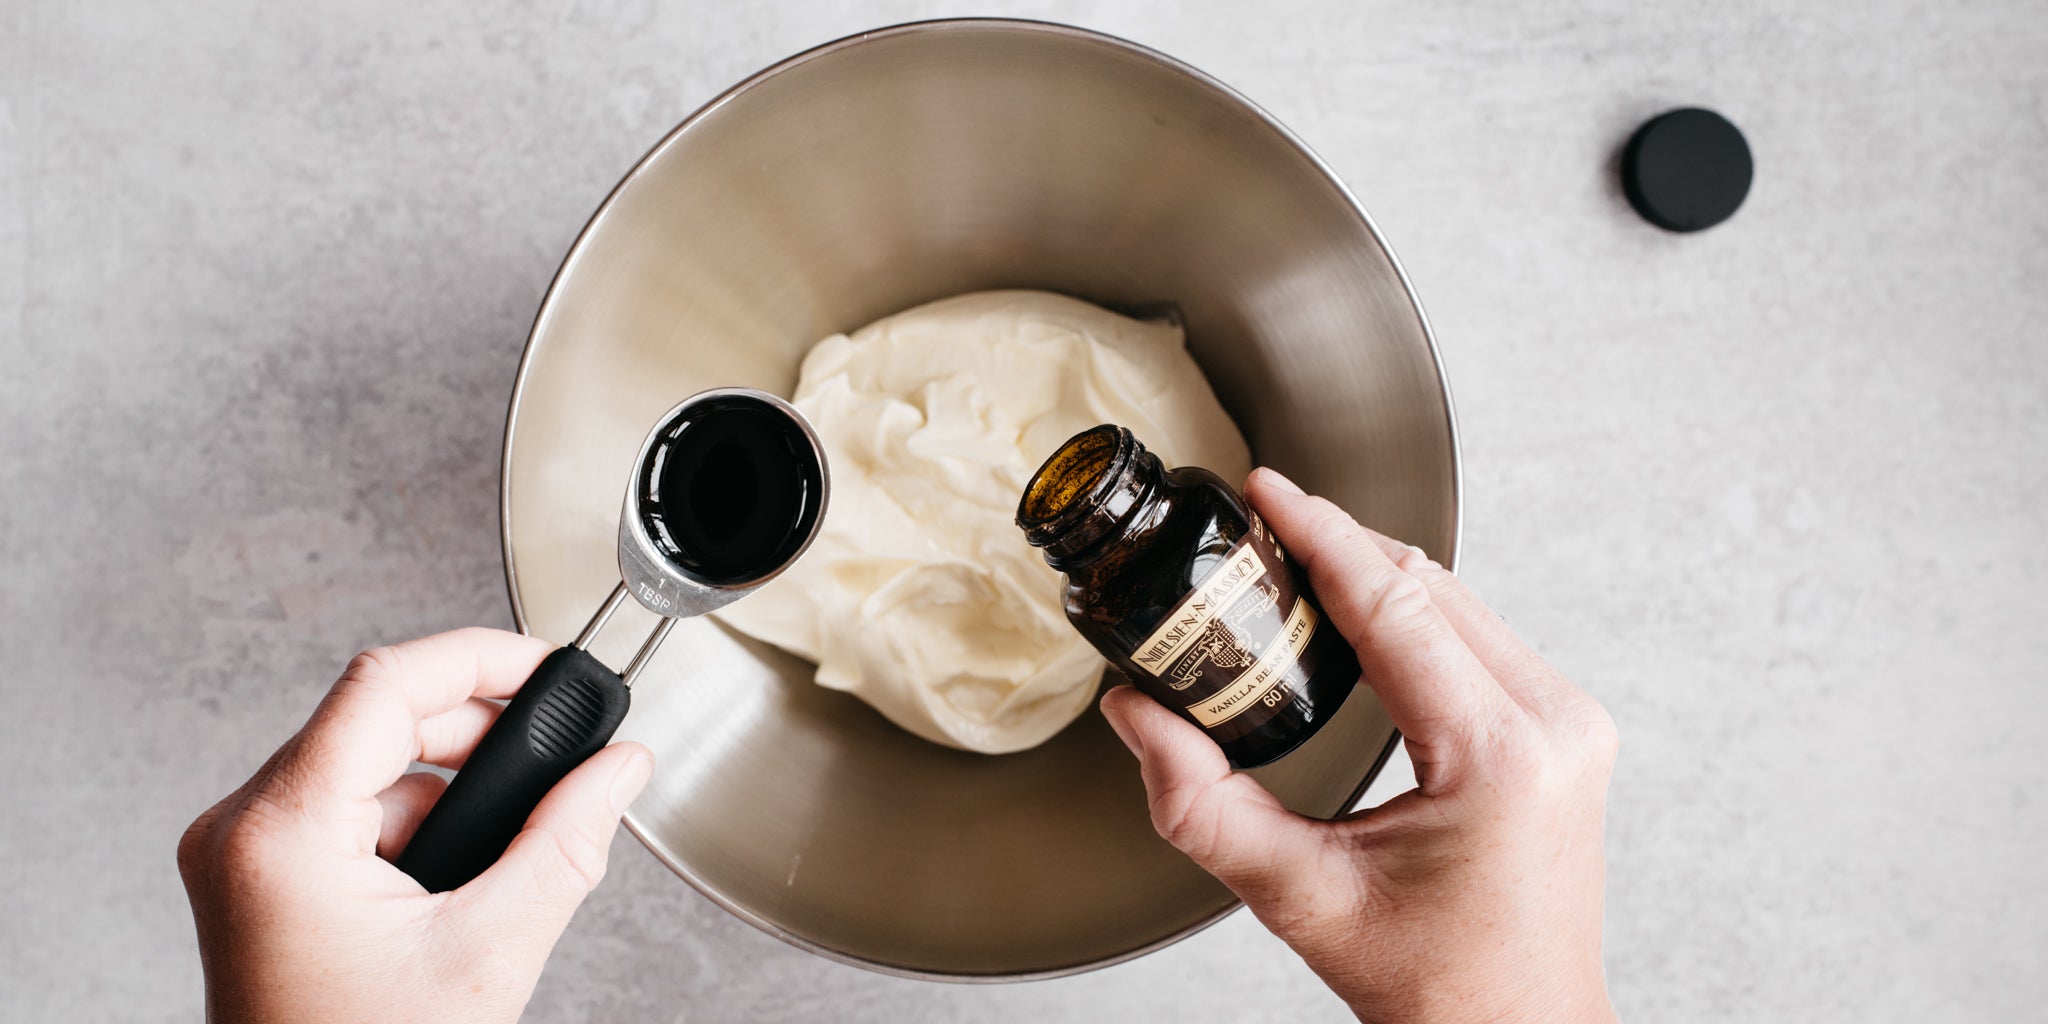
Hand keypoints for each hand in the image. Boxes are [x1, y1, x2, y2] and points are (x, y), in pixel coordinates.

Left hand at [177, 628, 653, 1023]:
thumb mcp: (489, 952)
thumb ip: (566, 842)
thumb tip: (619, 768)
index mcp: (281, 835)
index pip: (385, 684)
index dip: (478, 658)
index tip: (544, 665)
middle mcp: (241, 830)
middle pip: (375, 716)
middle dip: (475, 731)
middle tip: (552, 758)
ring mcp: (242, 855)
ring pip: (367, 763)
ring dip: (449, 784)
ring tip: (506, 842)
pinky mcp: (259, 877)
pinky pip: (349, 809)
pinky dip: (416, 822)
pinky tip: (458, 876)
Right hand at [1100, 469, 1619, 1023]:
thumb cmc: (1436, 983)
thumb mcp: (1297, 896)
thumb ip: (1202, 805)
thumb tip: (1137, 716)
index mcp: (1498, 754)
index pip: (1395, 603)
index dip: (1320, 534)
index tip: (1268, 489)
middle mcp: (1553, 722)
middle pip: (1430, 586)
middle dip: (1340, 542)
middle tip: (1261, 520)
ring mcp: (1571, 722)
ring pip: (1460, 600)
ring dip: (1377, 572)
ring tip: (1295, 558)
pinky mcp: (1567, 730)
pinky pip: (1482, 636)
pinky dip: (1414, 610)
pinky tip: (1360, 610)